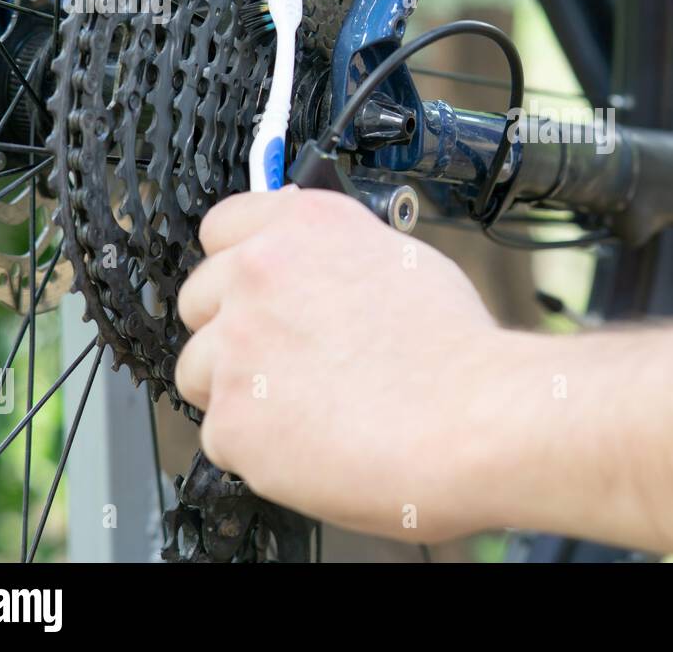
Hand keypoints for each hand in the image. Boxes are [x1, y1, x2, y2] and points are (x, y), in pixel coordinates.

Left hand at [175, 187, 526, 542]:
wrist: (473, 421)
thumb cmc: (456, 351)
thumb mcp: (402, 261)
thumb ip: (338, 258)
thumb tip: (315, 272)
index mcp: (305, 225)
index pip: (224, 225)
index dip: (239, 260)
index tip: (251, 285)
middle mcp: (260, 273)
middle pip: (199, 299)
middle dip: (234, 330)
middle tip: (287, 359)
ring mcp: (238, 346)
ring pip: (200, 371)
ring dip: (241, 390)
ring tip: (306, 408)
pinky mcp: (232, 419)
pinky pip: (222, 435)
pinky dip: (259, 448)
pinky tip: (313, 442)